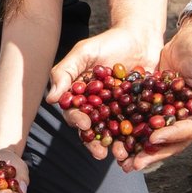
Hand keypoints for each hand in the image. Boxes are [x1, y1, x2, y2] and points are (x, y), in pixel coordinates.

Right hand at [46, 25, 161, 161]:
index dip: (78, 120)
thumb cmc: (109, 42)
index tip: (84, 123)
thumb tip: (50, 99)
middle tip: (101, 154)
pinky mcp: (138, 113)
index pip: (75, 113)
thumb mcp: (84, 52)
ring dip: (116, 147)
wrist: (141, 36)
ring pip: (115, 134)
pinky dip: (138, 139)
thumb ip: (66, 72)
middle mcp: (98, 108)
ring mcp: (118, 112)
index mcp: (81, 97)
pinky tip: (141, 147)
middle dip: (96, 143)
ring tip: (122, 156)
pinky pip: (137, 128)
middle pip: (94, 130)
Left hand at [123, 16, 191, 171]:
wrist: (191, 37)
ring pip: (160, 138)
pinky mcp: (163, 109)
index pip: (190, 129)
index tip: (152, 138)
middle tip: (133, 165)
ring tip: (124, 162)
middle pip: (174, 141)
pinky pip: (149, 125)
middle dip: (153, 153)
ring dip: (142, 151)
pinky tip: (119, 143)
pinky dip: (136, 135)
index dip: (171, 135)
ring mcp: (179, 116)